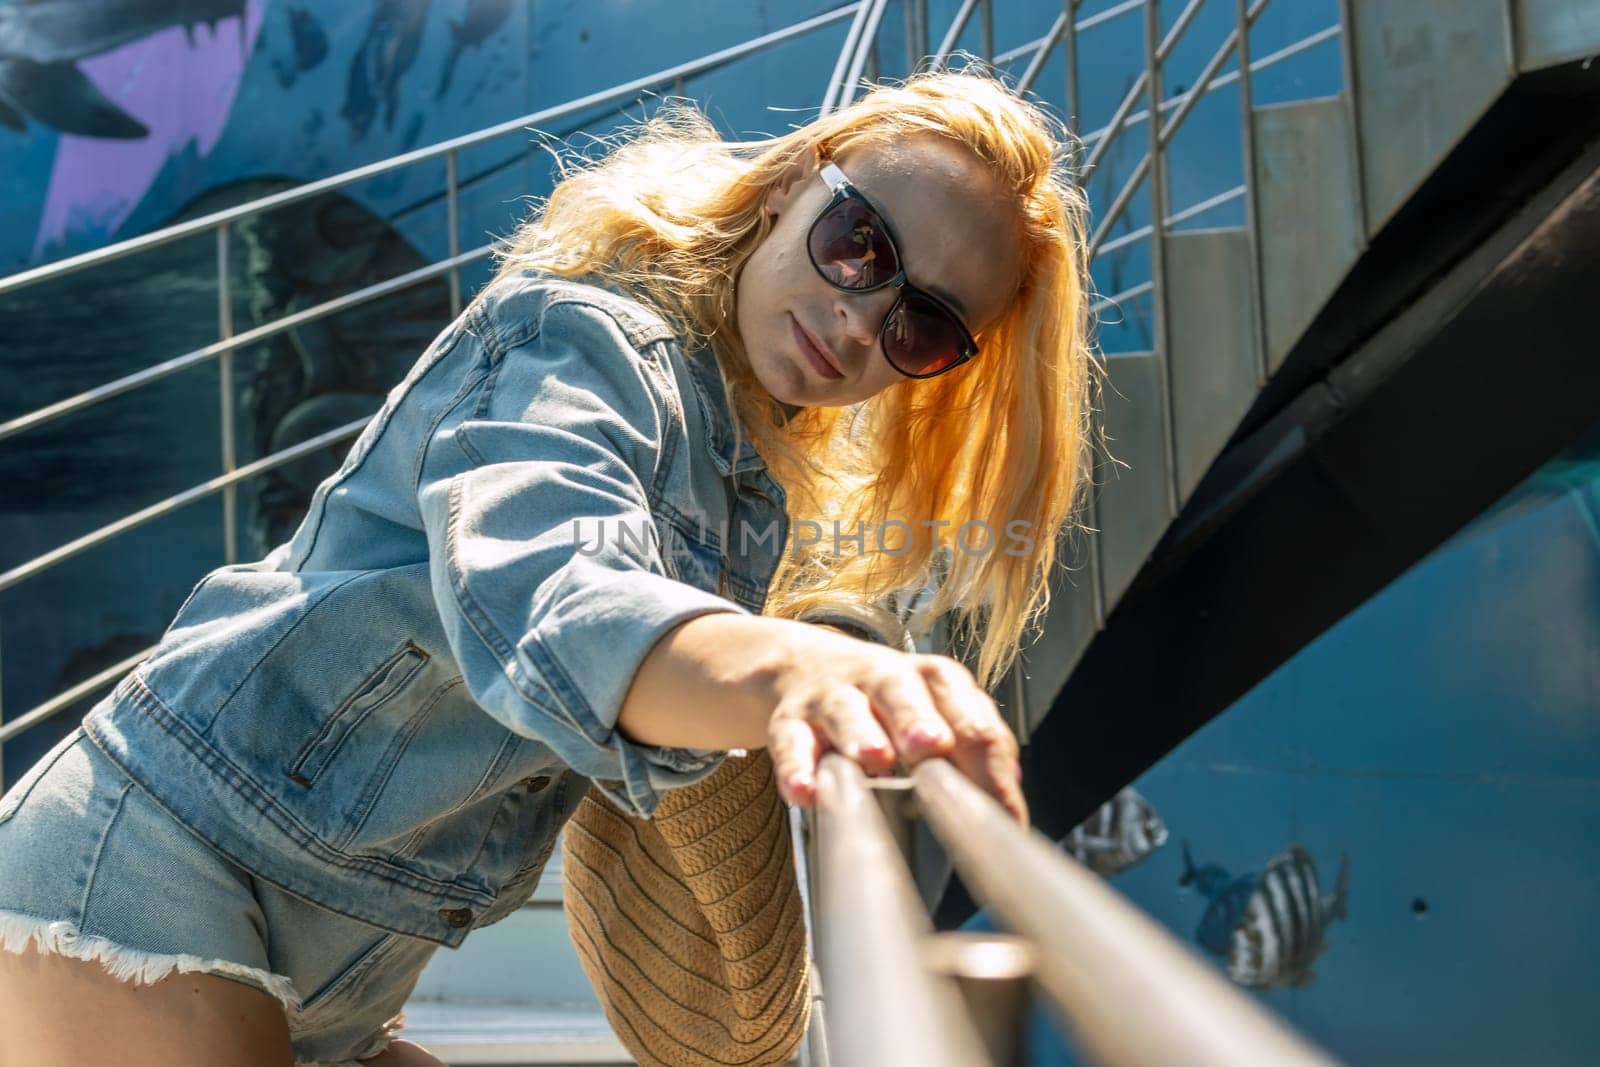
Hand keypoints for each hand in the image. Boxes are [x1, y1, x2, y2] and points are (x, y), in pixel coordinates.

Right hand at [765, 624, 1027, 827]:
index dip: (987, 764)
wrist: (806, 666)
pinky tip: (805, 793)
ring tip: (874, 760)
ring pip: (846, 712)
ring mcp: (834, 698)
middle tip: (932, 745)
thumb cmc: (889, 701)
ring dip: (861, 735)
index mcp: (933, 679)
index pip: (968, 714)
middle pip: (902, 693)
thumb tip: (1010, 804)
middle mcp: (883, 679)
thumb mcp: (940, 712)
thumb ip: (979, 752)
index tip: (1002, 815)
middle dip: (918, 719)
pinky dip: (796, 769)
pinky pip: (790, 744)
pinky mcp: (791, 721)